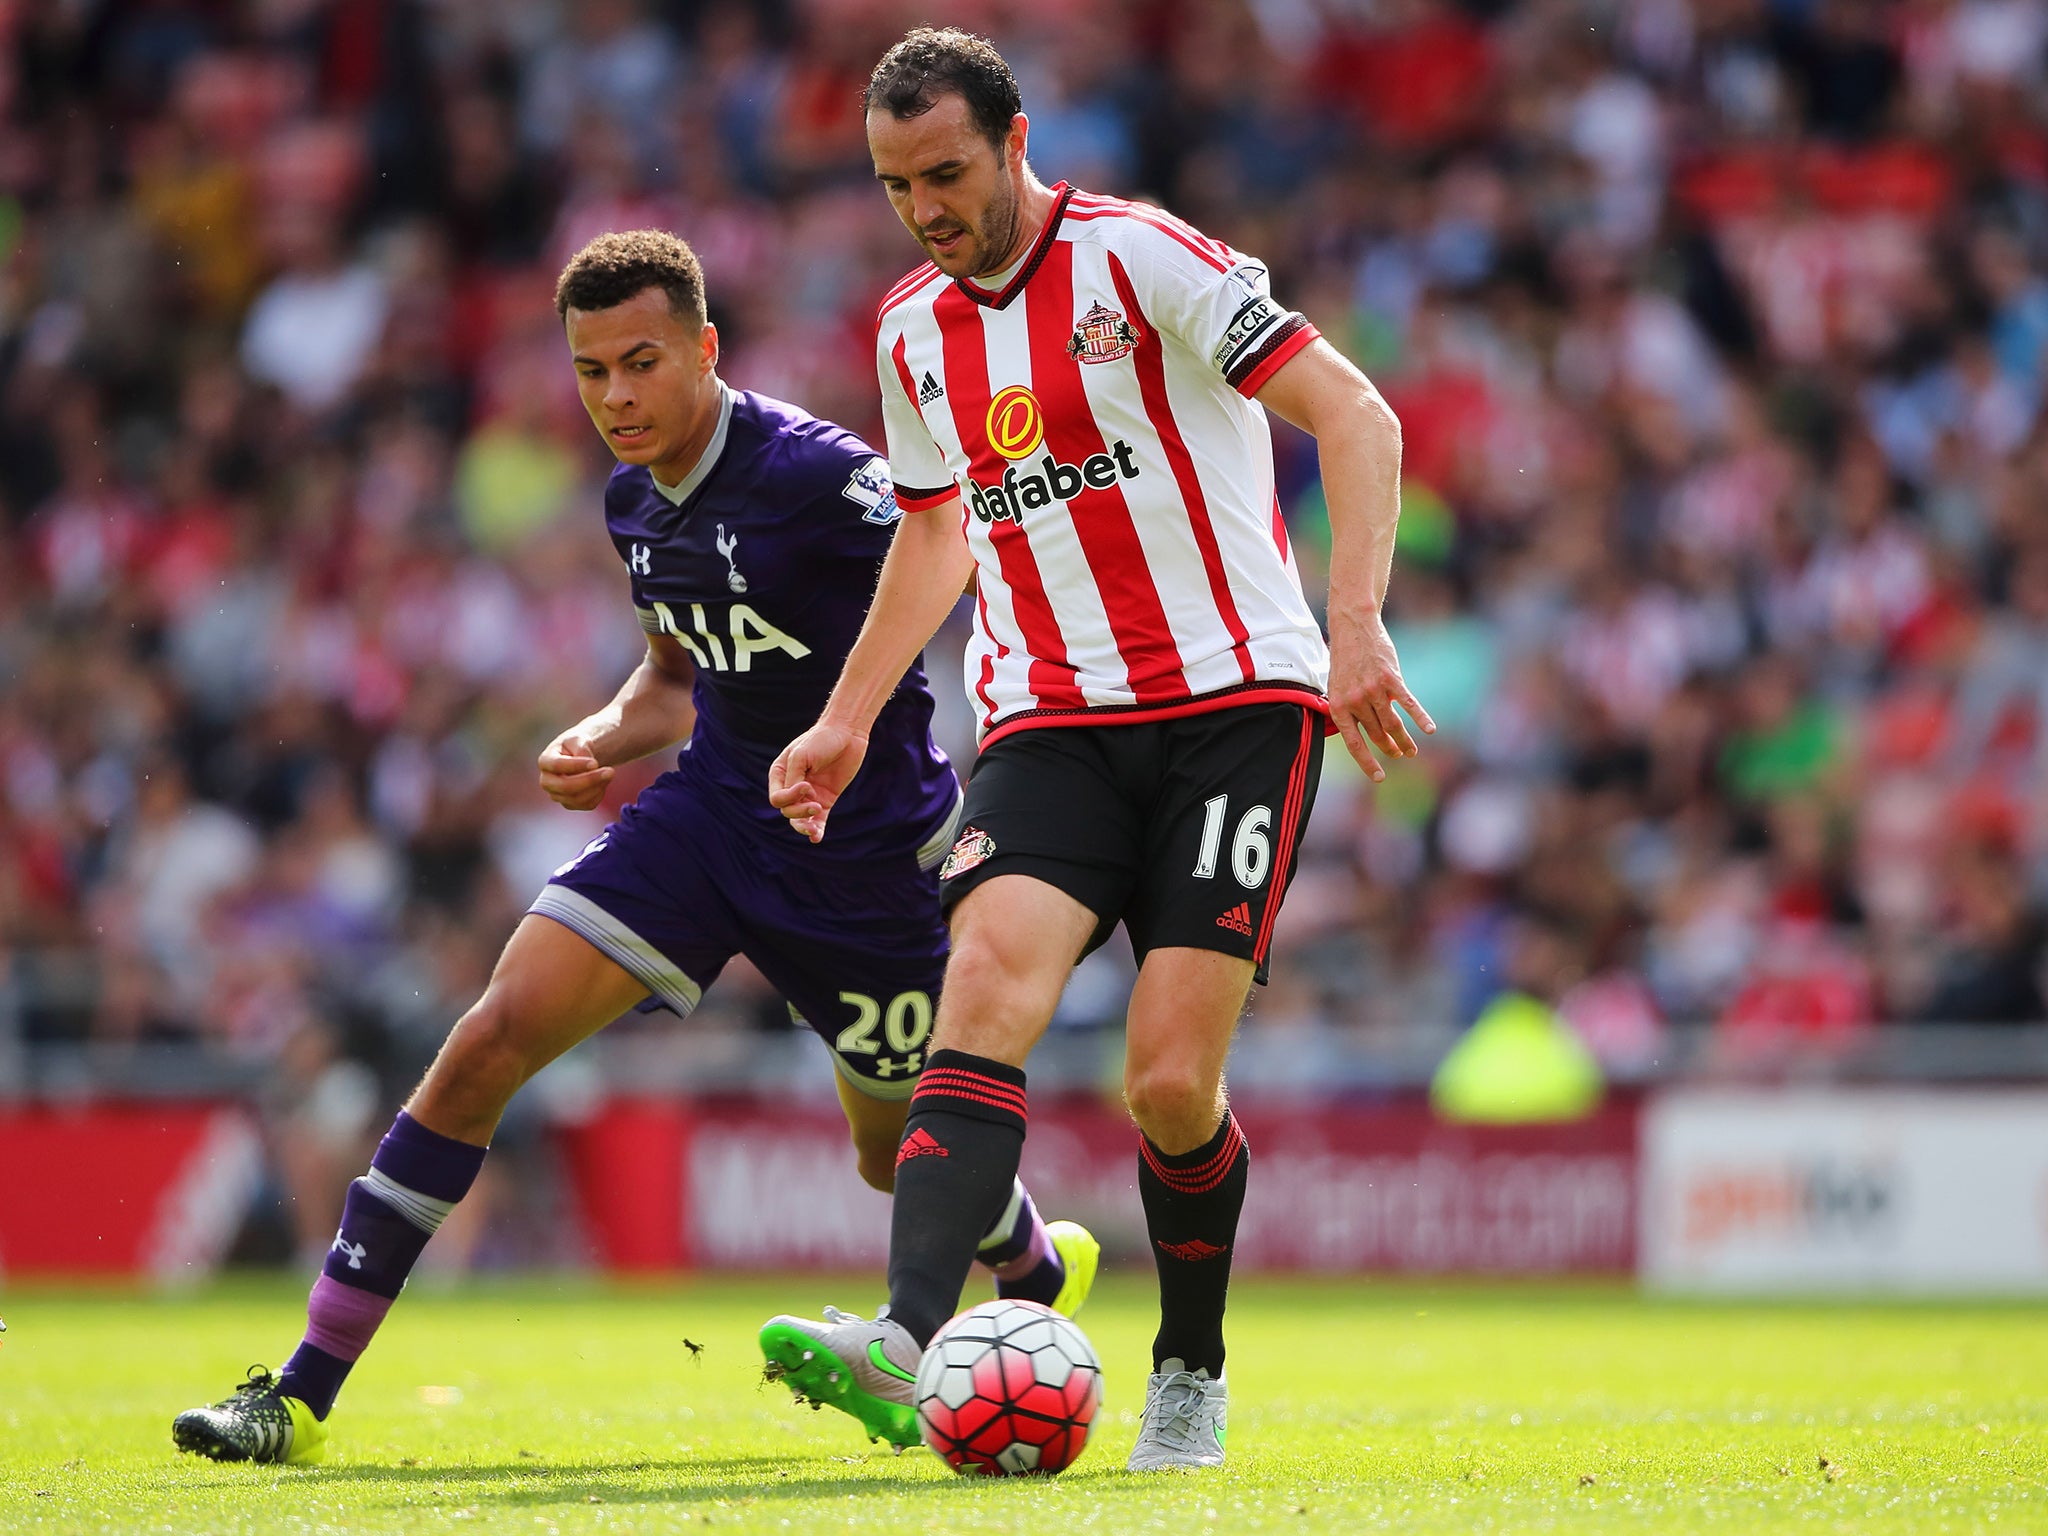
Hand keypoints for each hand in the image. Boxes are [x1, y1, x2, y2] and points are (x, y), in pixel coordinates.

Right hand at [538, 729, 613, 810]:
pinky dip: (599, 794)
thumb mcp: (579, 739)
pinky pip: (587, 804)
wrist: (581, 756)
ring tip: (610, 773)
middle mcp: (547, 781)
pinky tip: (603, 782)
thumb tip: (589, 765)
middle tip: (611, 771)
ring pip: (577, 798)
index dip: (576, 765)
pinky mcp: (570, 804)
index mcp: (545, 761)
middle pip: (565, 787)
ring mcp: (557, 795)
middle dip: (589, 780)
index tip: (595, 762)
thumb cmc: (577, 746)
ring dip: (598, 787)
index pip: (556, 765)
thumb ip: (582, 748)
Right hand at [768, 720, 870, 842]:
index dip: (789, 798)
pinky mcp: (826, 799)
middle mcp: (792, 786)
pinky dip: (817, 831)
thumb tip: (794, 799)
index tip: (806, 785)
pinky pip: (819, 820)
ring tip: (814, 830)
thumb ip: (793, 778)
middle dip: (799, 811)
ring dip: (805, 826)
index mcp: (780, 774)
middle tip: (815, 804)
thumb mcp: (800, 757)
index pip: (777, 798)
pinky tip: (817, 838)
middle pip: (787, 811)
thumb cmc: (820, 740)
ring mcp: (810, 794)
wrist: (847, 733)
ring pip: (800, 819)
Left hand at [1327, 607, 1434, 782]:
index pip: (1354, 743)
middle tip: (1398, 754)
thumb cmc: (1346, 658)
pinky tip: (1430, 729)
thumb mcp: (1336, 686)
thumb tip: (1356, 733)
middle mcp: (1355, 701)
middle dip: (1389, 748)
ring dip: (1405, 740)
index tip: (1379, 777)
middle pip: (1377, 734)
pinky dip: (1421, 718)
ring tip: (1411, 751)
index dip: (1367, 762)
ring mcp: (1373, 691)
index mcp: (1338, 706)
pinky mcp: (1391, 679)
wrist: (1353, 627)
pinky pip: (1409, 704)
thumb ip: (1346, 709)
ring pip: (1393, 724)